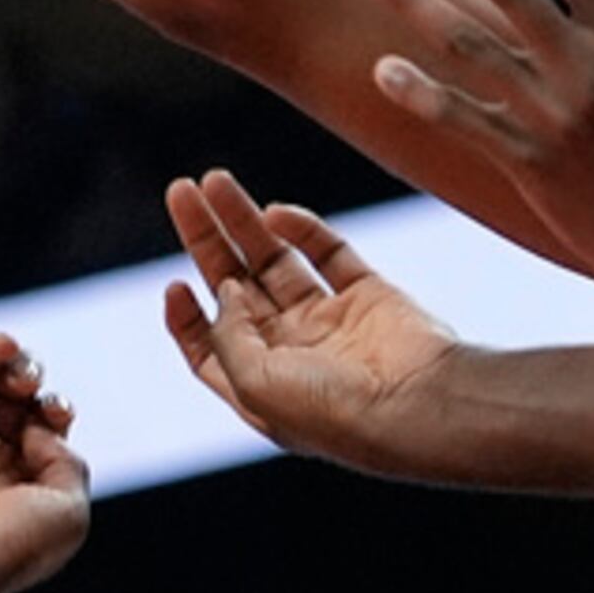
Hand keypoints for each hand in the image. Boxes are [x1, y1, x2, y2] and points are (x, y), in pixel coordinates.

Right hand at [0, 332, 91, 592]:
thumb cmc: (7, 547)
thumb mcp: (68, 509)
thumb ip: (66, 459)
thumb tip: (38, 428)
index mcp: (20, 482)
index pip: (38, 422)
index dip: (52, 404)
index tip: (57, 410)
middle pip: (3, 393)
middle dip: (22, 372)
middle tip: (27, 381)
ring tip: (4, 345)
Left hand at [161, 172, 467, 474]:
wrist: (420, 405)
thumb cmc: (336, 413)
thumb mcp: (255, 383)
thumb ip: (230, 333)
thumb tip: (225, 287)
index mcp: (262, 386)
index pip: (211, 346)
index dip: (187, 316)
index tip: (173, 284)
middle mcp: (293, 353)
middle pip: (236, 287)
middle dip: (205, 241)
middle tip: (180, 192)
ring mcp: (331, 322)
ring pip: (275, 260)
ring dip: (242, 220)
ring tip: (213, 179)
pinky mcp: (369, 294)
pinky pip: (328, 251)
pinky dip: (301, 227)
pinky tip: (275, 212)